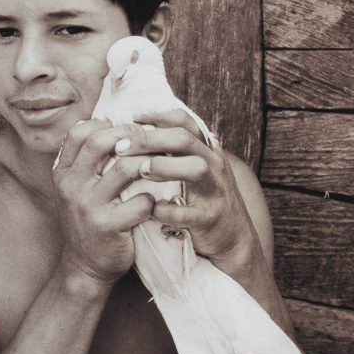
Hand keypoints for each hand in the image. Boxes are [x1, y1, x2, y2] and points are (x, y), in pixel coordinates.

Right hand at [52, 120, 154, 284]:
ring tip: (158, 168)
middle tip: (149, 141)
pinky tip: (154, 204)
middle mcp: (71, 185)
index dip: (106, 124)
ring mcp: (88, 206)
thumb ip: (87, 161)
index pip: (80, 132)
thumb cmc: (89, 220)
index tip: (126, 130)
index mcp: (63, 172)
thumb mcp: (77, 189)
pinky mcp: (107, 226)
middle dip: (131, 136)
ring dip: (148, 164)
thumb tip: (110, 123)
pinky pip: (140, 202)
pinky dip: (152, 200)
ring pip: (126, 168)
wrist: (85, 266)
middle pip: (101, 142)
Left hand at [122, 109, 261, 281]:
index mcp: (205, 150)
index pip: (183, 121)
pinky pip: (190, 212)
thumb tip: (136, 133)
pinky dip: (168, 210)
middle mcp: (214, 164)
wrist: (233, 237)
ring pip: (196, 168)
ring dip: (164, 167)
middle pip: (184, 139)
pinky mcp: (212, 218)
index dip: (156, 115)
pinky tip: (151, 210)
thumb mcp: (193, 169)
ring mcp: (216, 190)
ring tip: (141, 171)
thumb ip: (173, 152)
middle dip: (150, 139)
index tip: (130, 118)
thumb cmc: (203, 199)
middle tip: (121, 147)